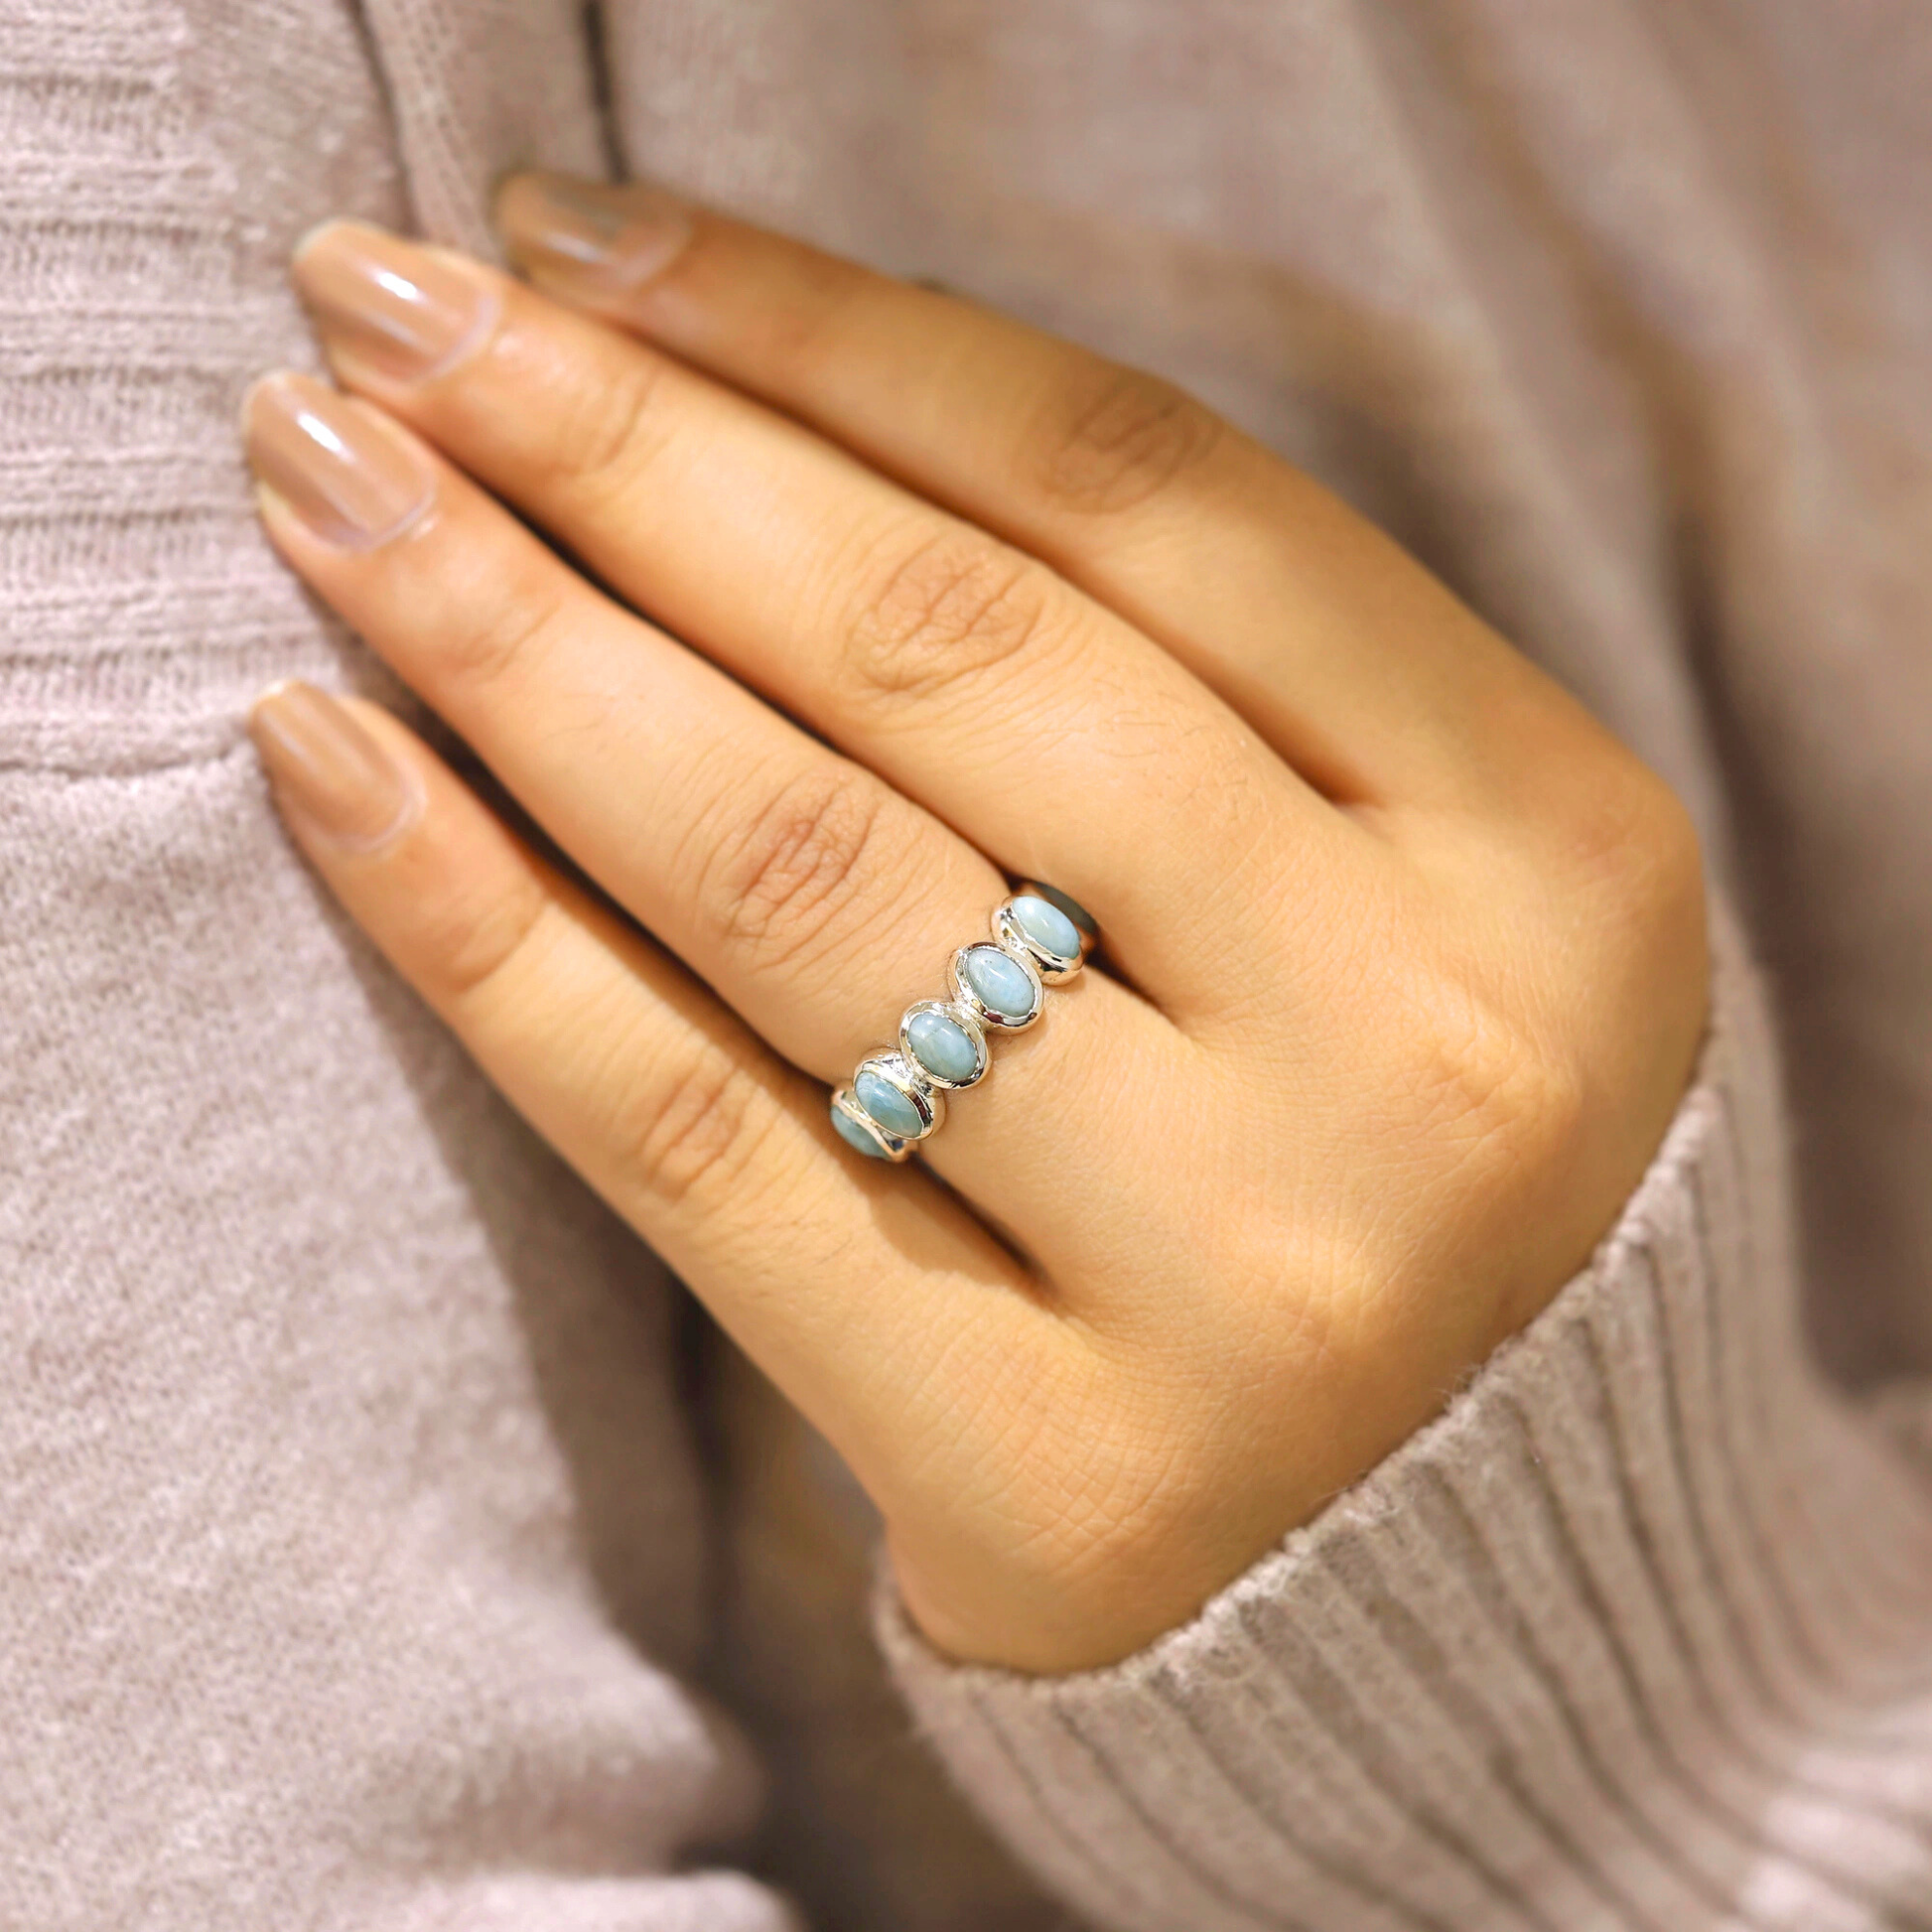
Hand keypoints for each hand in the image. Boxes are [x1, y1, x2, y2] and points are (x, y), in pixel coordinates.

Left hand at [241, 175, 1706, 1672]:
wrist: (1444, 1544)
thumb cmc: (1368, 1141)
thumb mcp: (1379, 868)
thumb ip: (1159, 665)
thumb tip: (769, 393)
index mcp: (1551, 849)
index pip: (1145, 496)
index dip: (840, 335)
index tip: (594, 245)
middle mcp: (1427, 1054)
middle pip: (952, 661)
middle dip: (634, 453)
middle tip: (393, 327)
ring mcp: (1254, 1284)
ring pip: (808, 879)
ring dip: (521, 648)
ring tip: (340, 499)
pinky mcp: (1054, 1481)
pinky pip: (700, 1147)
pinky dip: (489, 940)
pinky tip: (338, 769)